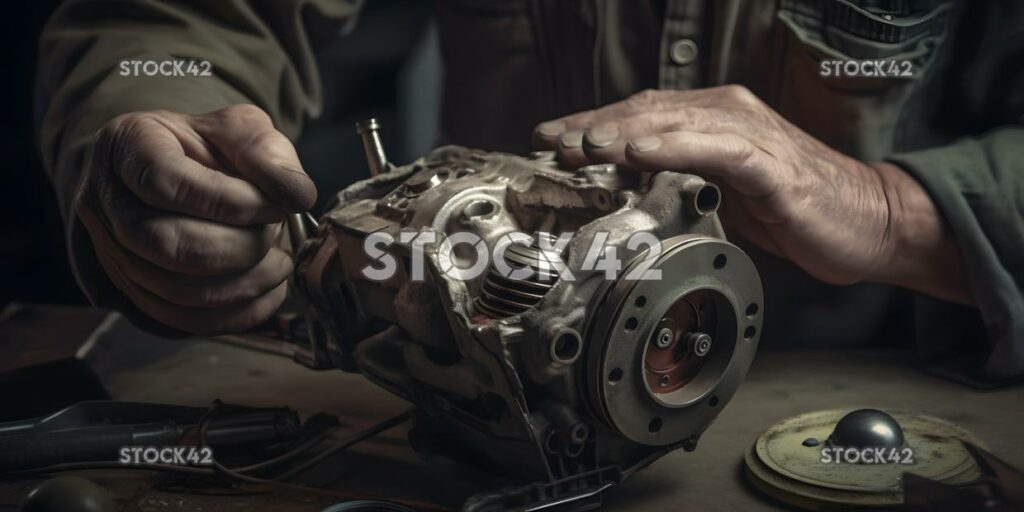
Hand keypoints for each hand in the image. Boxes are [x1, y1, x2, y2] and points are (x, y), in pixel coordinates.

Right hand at [75, 105, 316, 334]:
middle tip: (276, 233)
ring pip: (173, 288)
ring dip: (242, 283)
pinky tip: (268, 291)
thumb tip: (298, 194)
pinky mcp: (135, 293)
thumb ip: (266, 153)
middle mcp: (106, 203)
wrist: (182, 173)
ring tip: (278, 262)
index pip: (164, 182)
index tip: (277, 206)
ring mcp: (113, 253)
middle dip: (239, 246)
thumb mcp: (238, 130)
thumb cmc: (209, 148)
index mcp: (128, 146)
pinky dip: (235, 314)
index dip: (229, 201)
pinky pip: (181, 320)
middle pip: (165, 242)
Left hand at [533, 86, 968, 302]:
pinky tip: (640, 154)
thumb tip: (626, 187)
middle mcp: (727, 117)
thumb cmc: (793, 208)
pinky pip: (715, 150)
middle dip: (593, 128)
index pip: (639, 116)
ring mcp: (749, 136)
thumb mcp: (720, 192)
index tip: (549, 141)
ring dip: (622, 132)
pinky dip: (674, 149)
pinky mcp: (770, 164)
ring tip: (582, 145)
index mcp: (711, 122)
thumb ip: (678, 179)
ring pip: (673, 123)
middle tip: (551, 143)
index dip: (591, 126)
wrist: (867, 222)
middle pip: (646, 112)